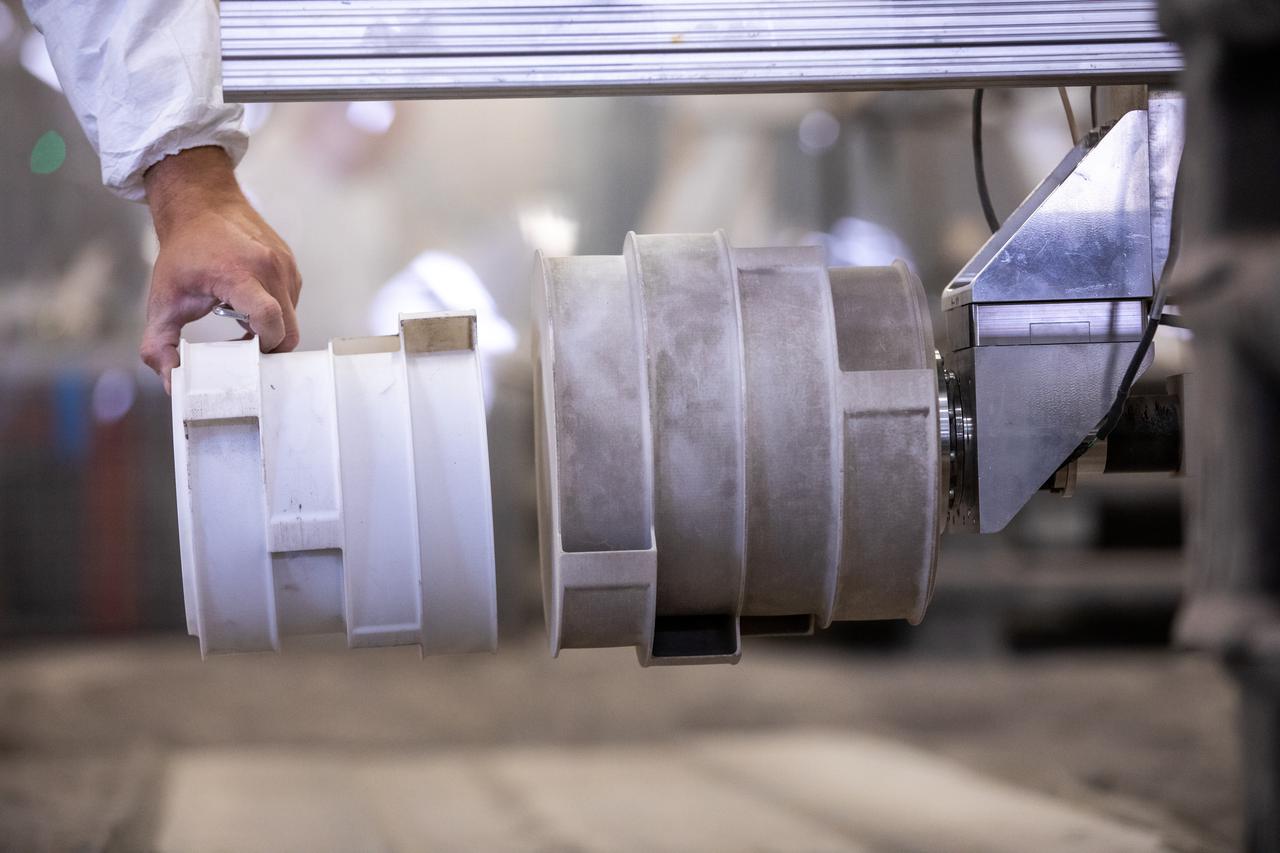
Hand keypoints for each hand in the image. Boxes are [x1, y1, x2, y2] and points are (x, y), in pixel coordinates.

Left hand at [141, 146, 300, 391]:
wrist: (200, 204)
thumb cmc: (182, 254)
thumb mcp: (163, 301)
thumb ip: (160, 346)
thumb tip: (174, 385)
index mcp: (240, 274)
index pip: (270, 321)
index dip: (262, 347)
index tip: (243, 356)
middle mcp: (270, 267)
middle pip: (289, 329)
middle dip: (269, 348)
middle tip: (243, 353)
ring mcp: (285, 265)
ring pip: (292, 318)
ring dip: (272, 330)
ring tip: (242, 326)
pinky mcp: (291, 265)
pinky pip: (292, 302)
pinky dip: (276, 313)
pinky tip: (250, 308)